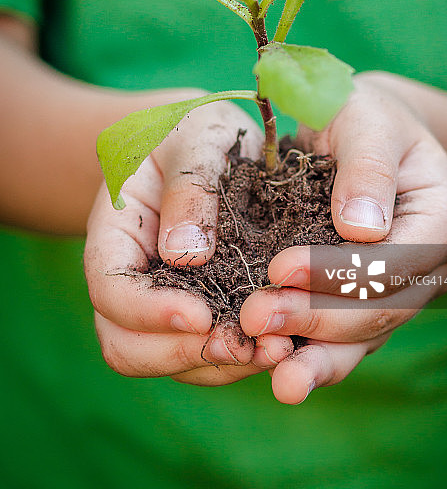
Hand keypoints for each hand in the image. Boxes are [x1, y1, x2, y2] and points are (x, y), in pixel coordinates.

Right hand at [84, 97, 294, 385]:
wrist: (209, 142)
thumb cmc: (195, 131)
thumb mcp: (195, 139)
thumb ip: (190, 187)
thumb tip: (186, 256)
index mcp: (114, 233)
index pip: (111, 289)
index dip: (148, 312)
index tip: (202, 316)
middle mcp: (132, 279)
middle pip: (129, 345)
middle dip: (185, 354)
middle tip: (247, 346)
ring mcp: (163, 302)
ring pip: (171, 361)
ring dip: (220, 365)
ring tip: (276, 351)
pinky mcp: (202, 312)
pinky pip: (209, 354)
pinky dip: (241, 358)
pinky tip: (284, 343)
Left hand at [240, 72, 446, 402]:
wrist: (365, 134)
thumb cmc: (365, 117)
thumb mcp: (366, 120)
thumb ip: (368, 167)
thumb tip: (362, 229)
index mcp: (443, 216)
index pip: (394, 260)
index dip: (338, 273)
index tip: (279, 267)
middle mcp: (432, 264)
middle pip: (380, 308)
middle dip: (316, 317)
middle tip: (255, 318)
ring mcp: (404, 289)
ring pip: (366, 336)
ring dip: (317, 355)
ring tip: (279, 380)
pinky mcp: (372, 302)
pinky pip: (348, 338)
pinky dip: (315, 356)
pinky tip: (282, 374)